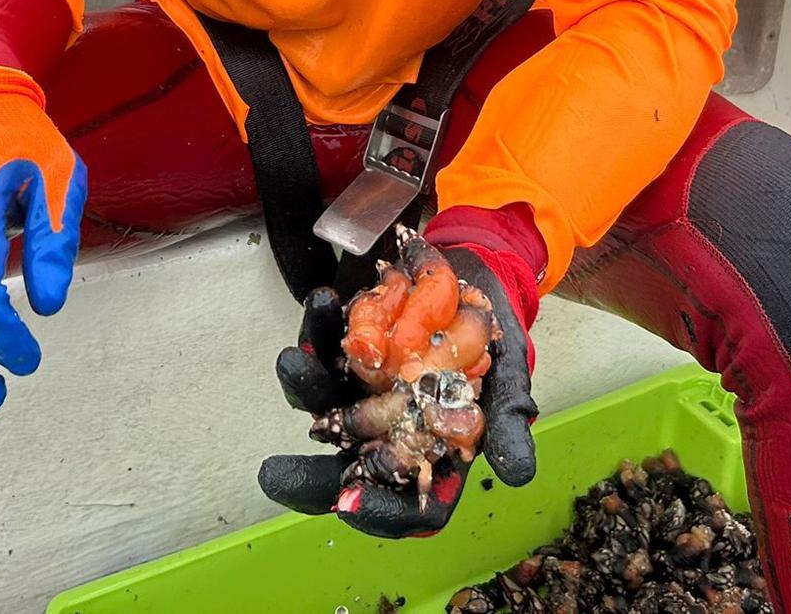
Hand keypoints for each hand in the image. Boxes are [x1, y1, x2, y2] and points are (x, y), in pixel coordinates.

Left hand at [257, 244, 537, 536]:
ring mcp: (362, 392)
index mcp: (431, 454)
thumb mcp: (512, 379)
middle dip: (307, 477)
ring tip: (293, 361)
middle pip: (346, 471)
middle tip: (273, 477)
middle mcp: (390, 431)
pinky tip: (321, 303)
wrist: (478, 279)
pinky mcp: (345, 352)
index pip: (404, 506)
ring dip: (305, 385)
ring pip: (324, 404)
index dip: (377, 512)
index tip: (348, 504)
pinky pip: (324, 348)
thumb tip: (517, 475)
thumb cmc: (497, 340)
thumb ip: (507, 423)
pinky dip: (317, 327)